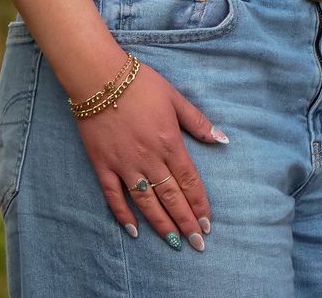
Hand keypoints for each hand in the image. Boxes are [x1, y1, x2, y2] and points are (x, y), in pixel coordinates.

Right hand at [72, 56, 223, 249]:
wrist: (100, 79)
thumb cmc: (142, 84)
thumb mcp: (176, 98)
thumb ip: (198, 122)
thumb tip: (221, 139)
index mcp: (170, 142)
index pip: (189, 181)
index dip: (199, 203)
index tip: (207, 223)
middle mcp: (148, 158)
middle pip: (170, 197)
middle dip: (186, 221)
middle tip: (197, 243)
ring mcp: (124, 164)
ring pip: (145, 201)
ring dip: (160, 224)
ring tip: (173, 242)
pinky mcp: (102, 165)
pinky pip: (113, 196)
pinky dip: (123, 214)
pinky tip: (133, 230)